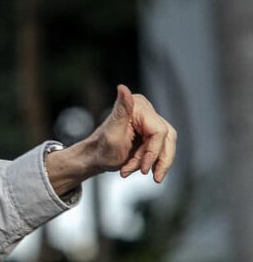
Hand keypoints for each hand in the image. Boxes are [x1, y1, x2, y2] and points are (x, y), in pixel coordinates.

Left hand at [48, 85, 176, 194]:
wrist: (95, 158)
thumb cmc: (100, 147)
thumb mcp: (112, 131)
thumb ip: (122, 110)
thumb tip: (122, 88)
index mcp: (139, 106)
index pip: (159, 131)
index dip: (153, 151)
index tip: (143, 167)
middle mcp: (147, 111)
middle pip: (167, 139)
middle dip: (156, 159)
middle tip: (144, 173)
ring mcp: (151, 122)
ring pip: (167, 146)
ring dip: (154, 163)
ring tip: (136, 171)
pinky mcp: (152, 134)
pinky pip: (163, 150)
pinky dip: (153, 163)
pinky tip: (138, 169)